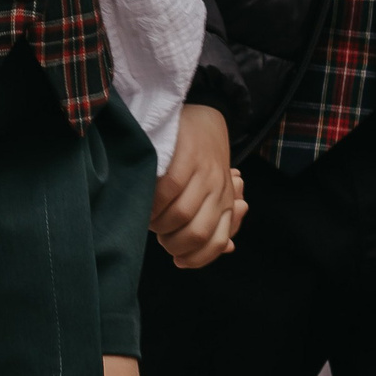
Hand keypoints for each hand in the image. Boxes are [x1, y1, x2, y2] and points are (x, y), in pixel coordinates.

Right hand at [151, 104, 245, 268]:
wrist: (207, 116)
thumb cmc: (205, 161)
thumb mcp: (217, 191)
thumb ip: (221, 221)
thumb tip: (228, 249)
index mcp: (226, 202)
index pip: (216, 243)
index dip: (194, 259)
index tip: (176, 258)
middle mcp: (219, 189)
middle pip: (197, 234)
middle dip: (172, 243)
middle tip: (160, 236)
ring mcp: (204, 171)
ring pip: (181, 214)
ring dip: (159, 224)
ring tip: (150, 217)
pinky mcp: (188, 154)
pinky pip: (170, 188)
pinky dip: (154, 201)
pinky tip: (146, 200)